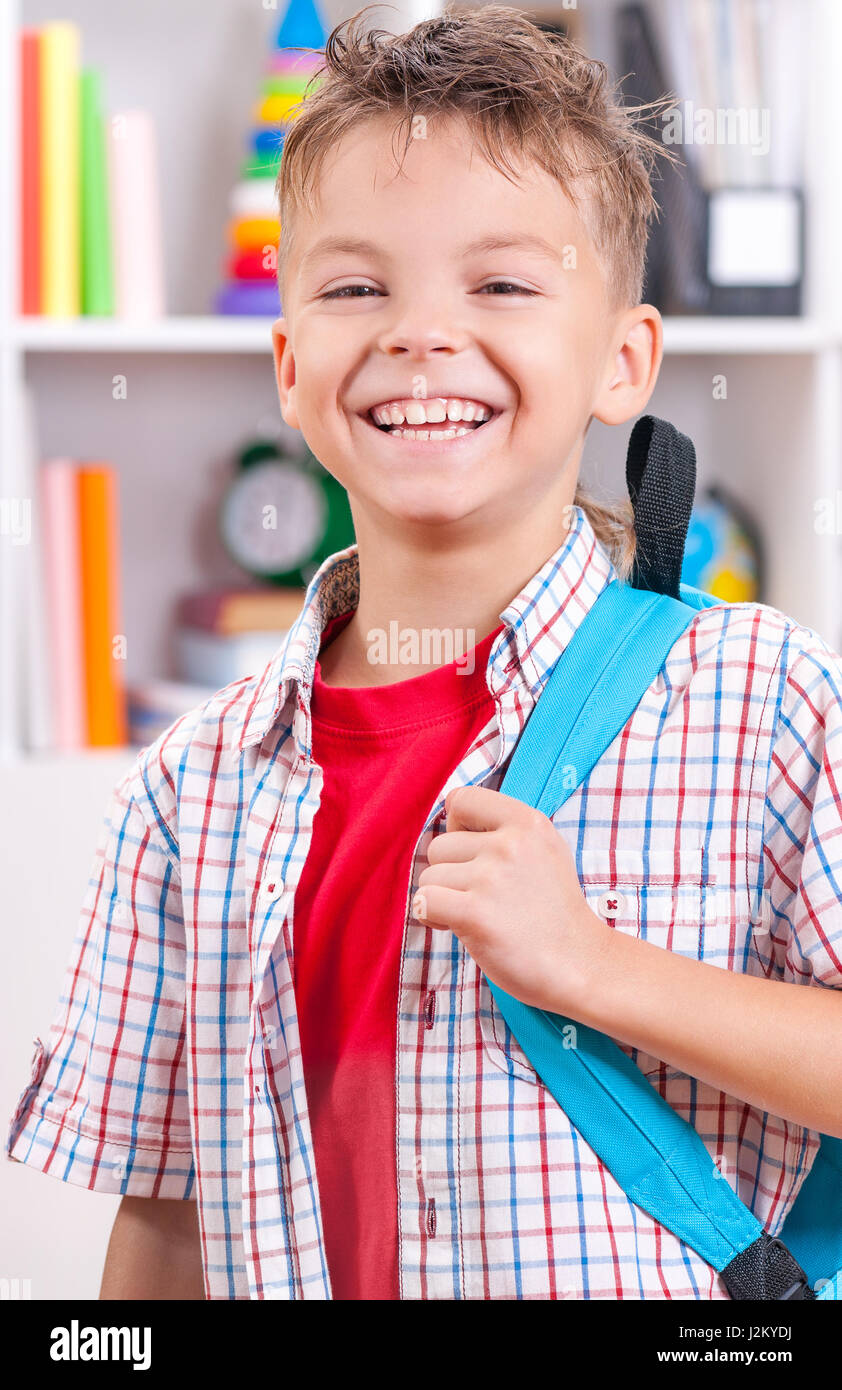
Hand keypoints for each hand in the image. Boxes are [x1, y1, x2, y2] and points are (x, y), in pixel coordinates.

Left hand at [414, 785, 608, 1013]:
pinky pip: (423, 902)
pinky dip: (431, 916)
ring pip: (429, 876)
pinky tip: (456, 925)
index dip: (457, 827)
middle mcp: (509, 843)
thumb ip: (504, 832)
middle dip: (451, 873)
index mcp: (528, 822)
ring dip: (443, 898)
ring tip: (478, 915)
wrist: (580, 965)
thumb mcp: (544, 852)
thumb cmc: (555, 914)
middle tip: (483, 897)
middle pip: (439, 845)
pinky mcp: (474, 913)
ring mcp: (491, 878)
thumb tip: (449, 821)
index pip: (462, 799)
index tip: (475, 854)